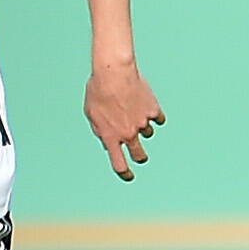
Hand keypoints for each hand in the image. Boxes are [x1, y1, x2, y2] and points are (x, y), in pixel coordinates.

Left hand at [83, 62, 163, 181]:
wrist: (113, 73)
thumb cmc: (98, 91)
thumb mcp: (91, 114)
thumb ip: (100, 131)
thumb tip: (107, 142)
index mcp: (111, 137)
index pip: (119, 164)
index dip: (125, 173)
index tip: (128, 176)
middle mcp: (128, 133)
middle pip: (139, 155)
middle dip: (140, 157)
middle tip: (140, 155)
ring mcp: (142, 123)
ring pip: (148, 133)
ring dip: (142, 126)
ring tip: (133, 109)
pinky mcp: (153, 110)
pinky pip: (157, 118)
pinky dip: (153, 113)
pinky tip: (146, 104)